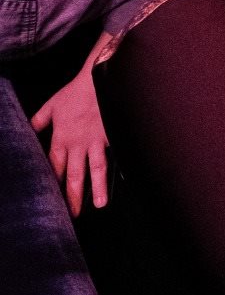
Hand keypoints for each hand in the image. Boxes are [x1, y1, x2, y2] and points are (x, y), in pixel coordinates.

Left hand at [29, 32, 112, 217]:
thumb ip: (39, 120)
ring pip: (97, 169)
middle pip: (74, 174)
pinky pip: (117, 154)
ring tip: (100, 205)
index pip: (55, 166)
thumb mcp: (51, 105)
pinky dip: (122, 167)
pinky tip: (126, 179)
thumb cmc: (75, 92)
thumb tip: (29, 130)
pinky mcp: (114, 135)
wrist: (99, 79)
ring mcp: (98, 141)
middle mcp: (79, 144)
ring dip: (98, 188)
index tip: (53, 199)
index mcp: (61, 138)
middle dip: (73, 195)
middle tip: (74, 214)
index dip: (53, 183)